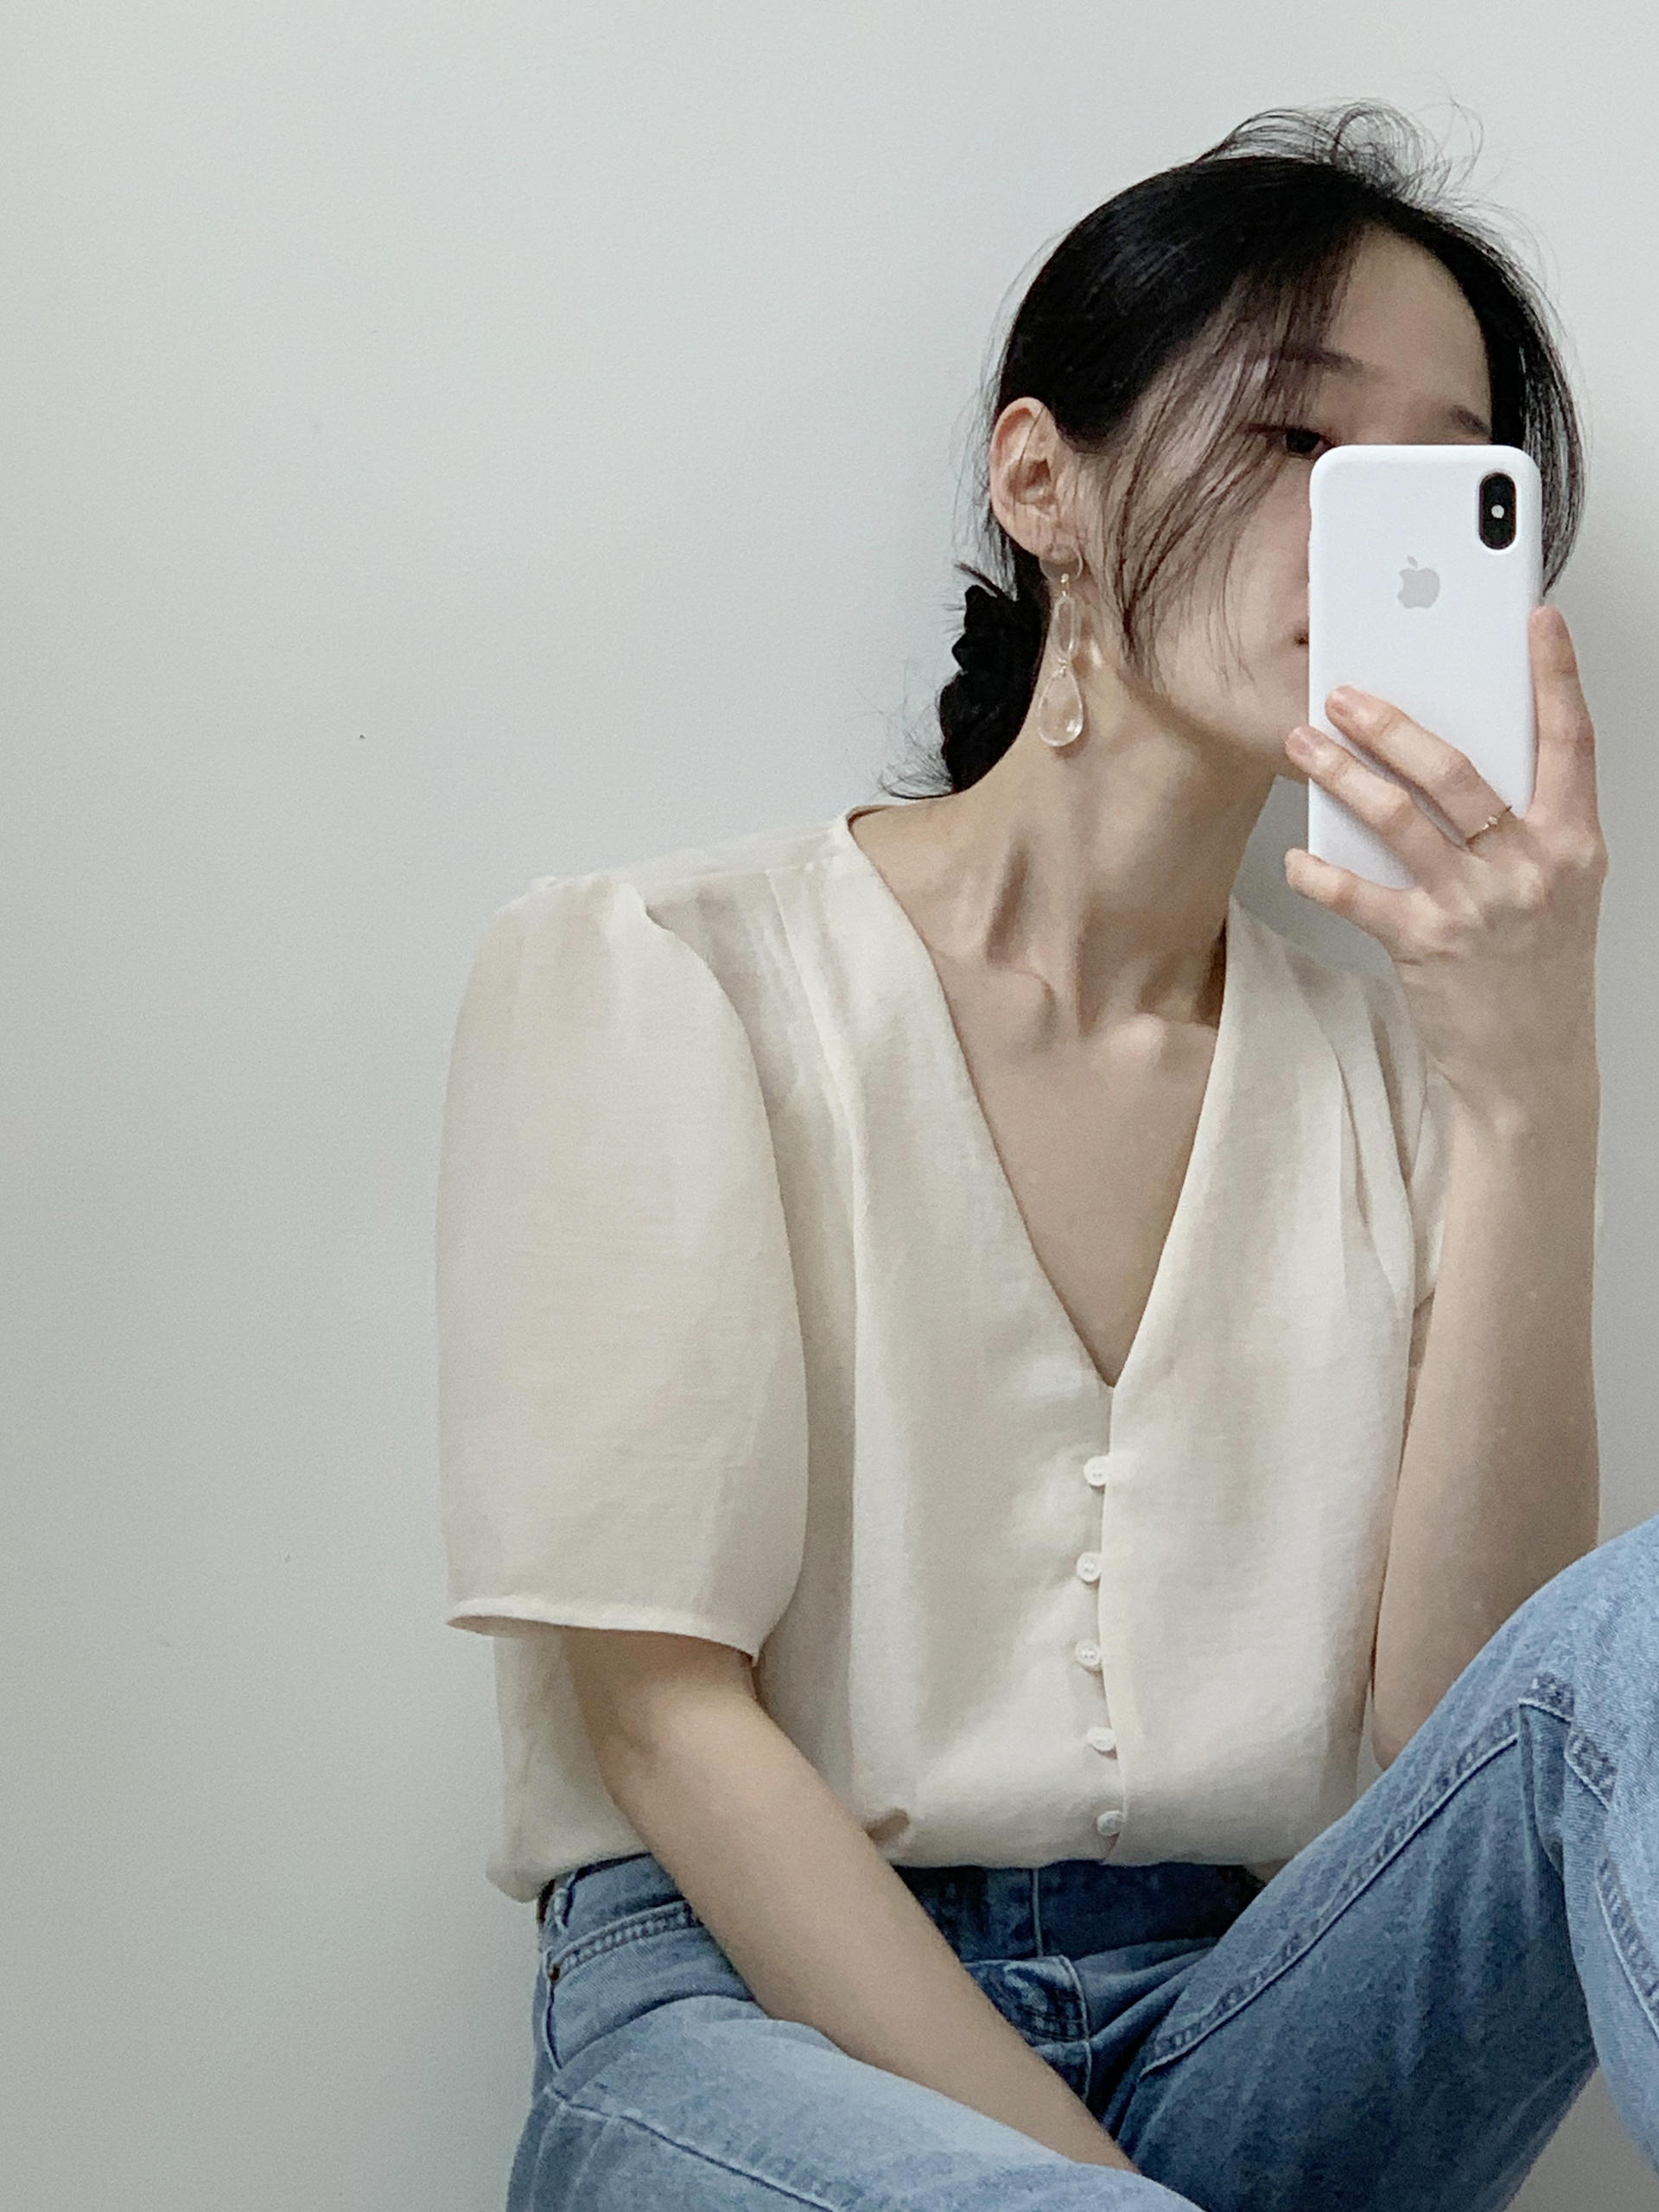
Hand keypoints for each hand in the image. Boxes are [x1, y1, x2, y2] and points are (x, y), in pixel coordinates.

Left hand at [1281, 603, 1606, 1120]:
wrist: (1530, 1066)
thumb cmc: (1536, 971)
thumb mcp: (1556, 889)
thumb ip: (1523, 826)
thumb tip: (1451, 761)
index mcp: (1573, 843)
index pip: (1571, 741)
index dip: (1556, 676)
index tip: (1537, 621)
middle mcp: (1530, 867)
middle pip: (1456, 770)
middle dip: (1393, 723)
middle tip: (1345, 693)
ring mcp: (1478, 905)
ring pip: (1399, 817)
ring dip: (1341, 774)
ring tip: (1303, 745)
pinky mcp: (1427, 944)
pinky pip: (1356, 894)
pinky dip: (1317, 872)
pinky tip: (1294, 857)